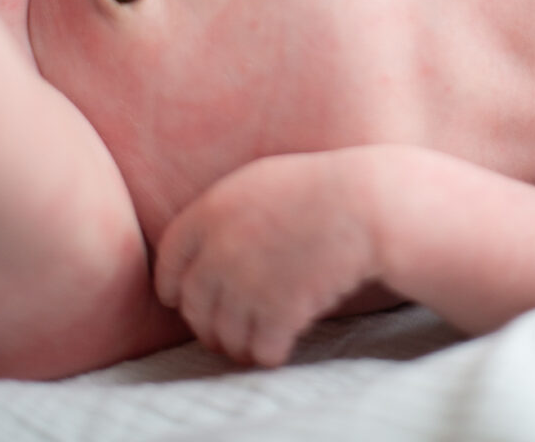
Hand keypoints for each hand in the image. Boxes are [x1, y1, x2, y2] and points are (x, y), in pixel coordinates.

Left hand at [155, 152, 379, 366]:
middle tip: (220, 332)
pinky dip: (267, 352)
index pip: (169, 260)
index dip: (172, 284)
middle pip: (193, 305)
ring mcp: (247, 284)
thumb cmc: (319, 187)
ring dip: (235, 344)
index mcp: (211, 210)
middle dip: (205, 323)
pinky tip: (279, 346)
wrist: (365, 205)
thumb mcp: (260, 181)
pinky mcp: (278, 313)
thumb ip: (223, 213)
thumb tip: (203, 251)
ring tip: (251, 343)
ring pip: (223, 335)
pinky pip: (259, 350)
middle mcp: (220, 249)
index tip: (178, 298)